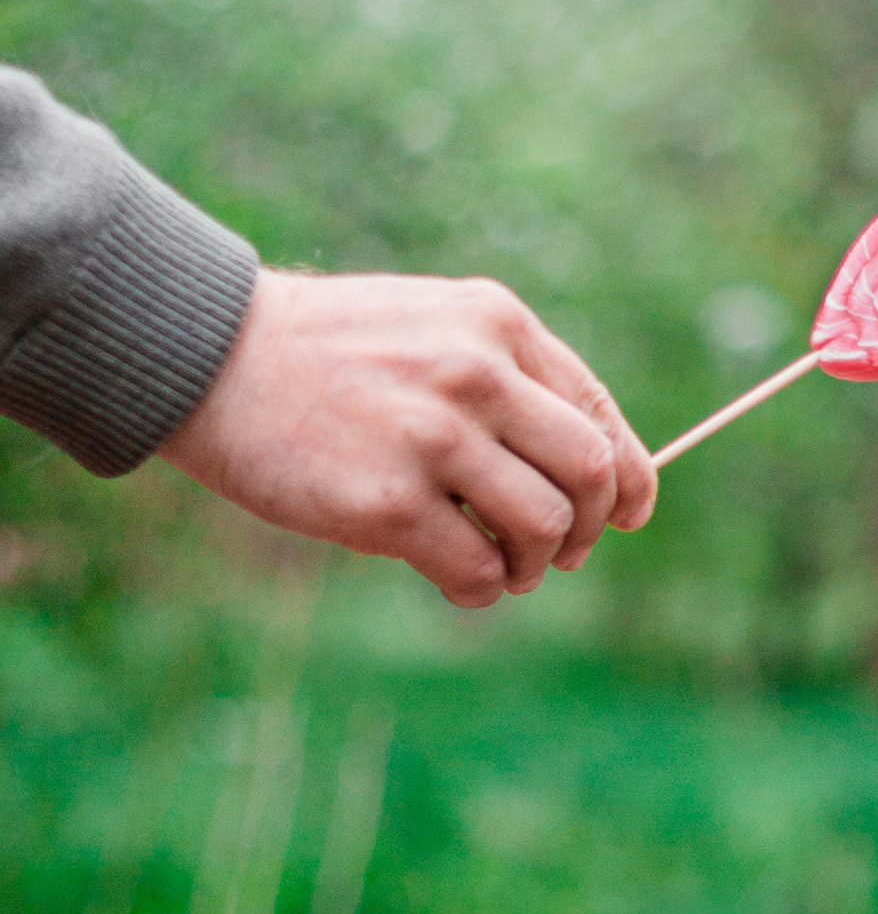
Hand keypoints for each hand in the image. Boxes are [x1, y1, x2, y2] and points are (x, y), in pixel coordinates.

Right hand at [161, 269, 656, 606]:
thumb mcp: (431, 327)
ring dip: (535, 564)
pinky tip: (460, 583)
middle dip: (591, 527)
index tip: (629, 513)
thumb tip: (586, 468)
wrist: (211, 356)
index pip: (598, 413)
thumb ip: (504, 378)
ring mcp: (435, 438)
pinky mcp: (388, 502)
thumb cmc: (325, 352)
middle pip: (592, 473)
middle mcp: (478, 374)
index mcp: (497, 325)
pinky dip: (484, 588)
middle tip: (562, 554)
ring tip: (503, 569)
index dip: (631, 477)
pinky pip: (478, 568)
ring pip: (545, 526)